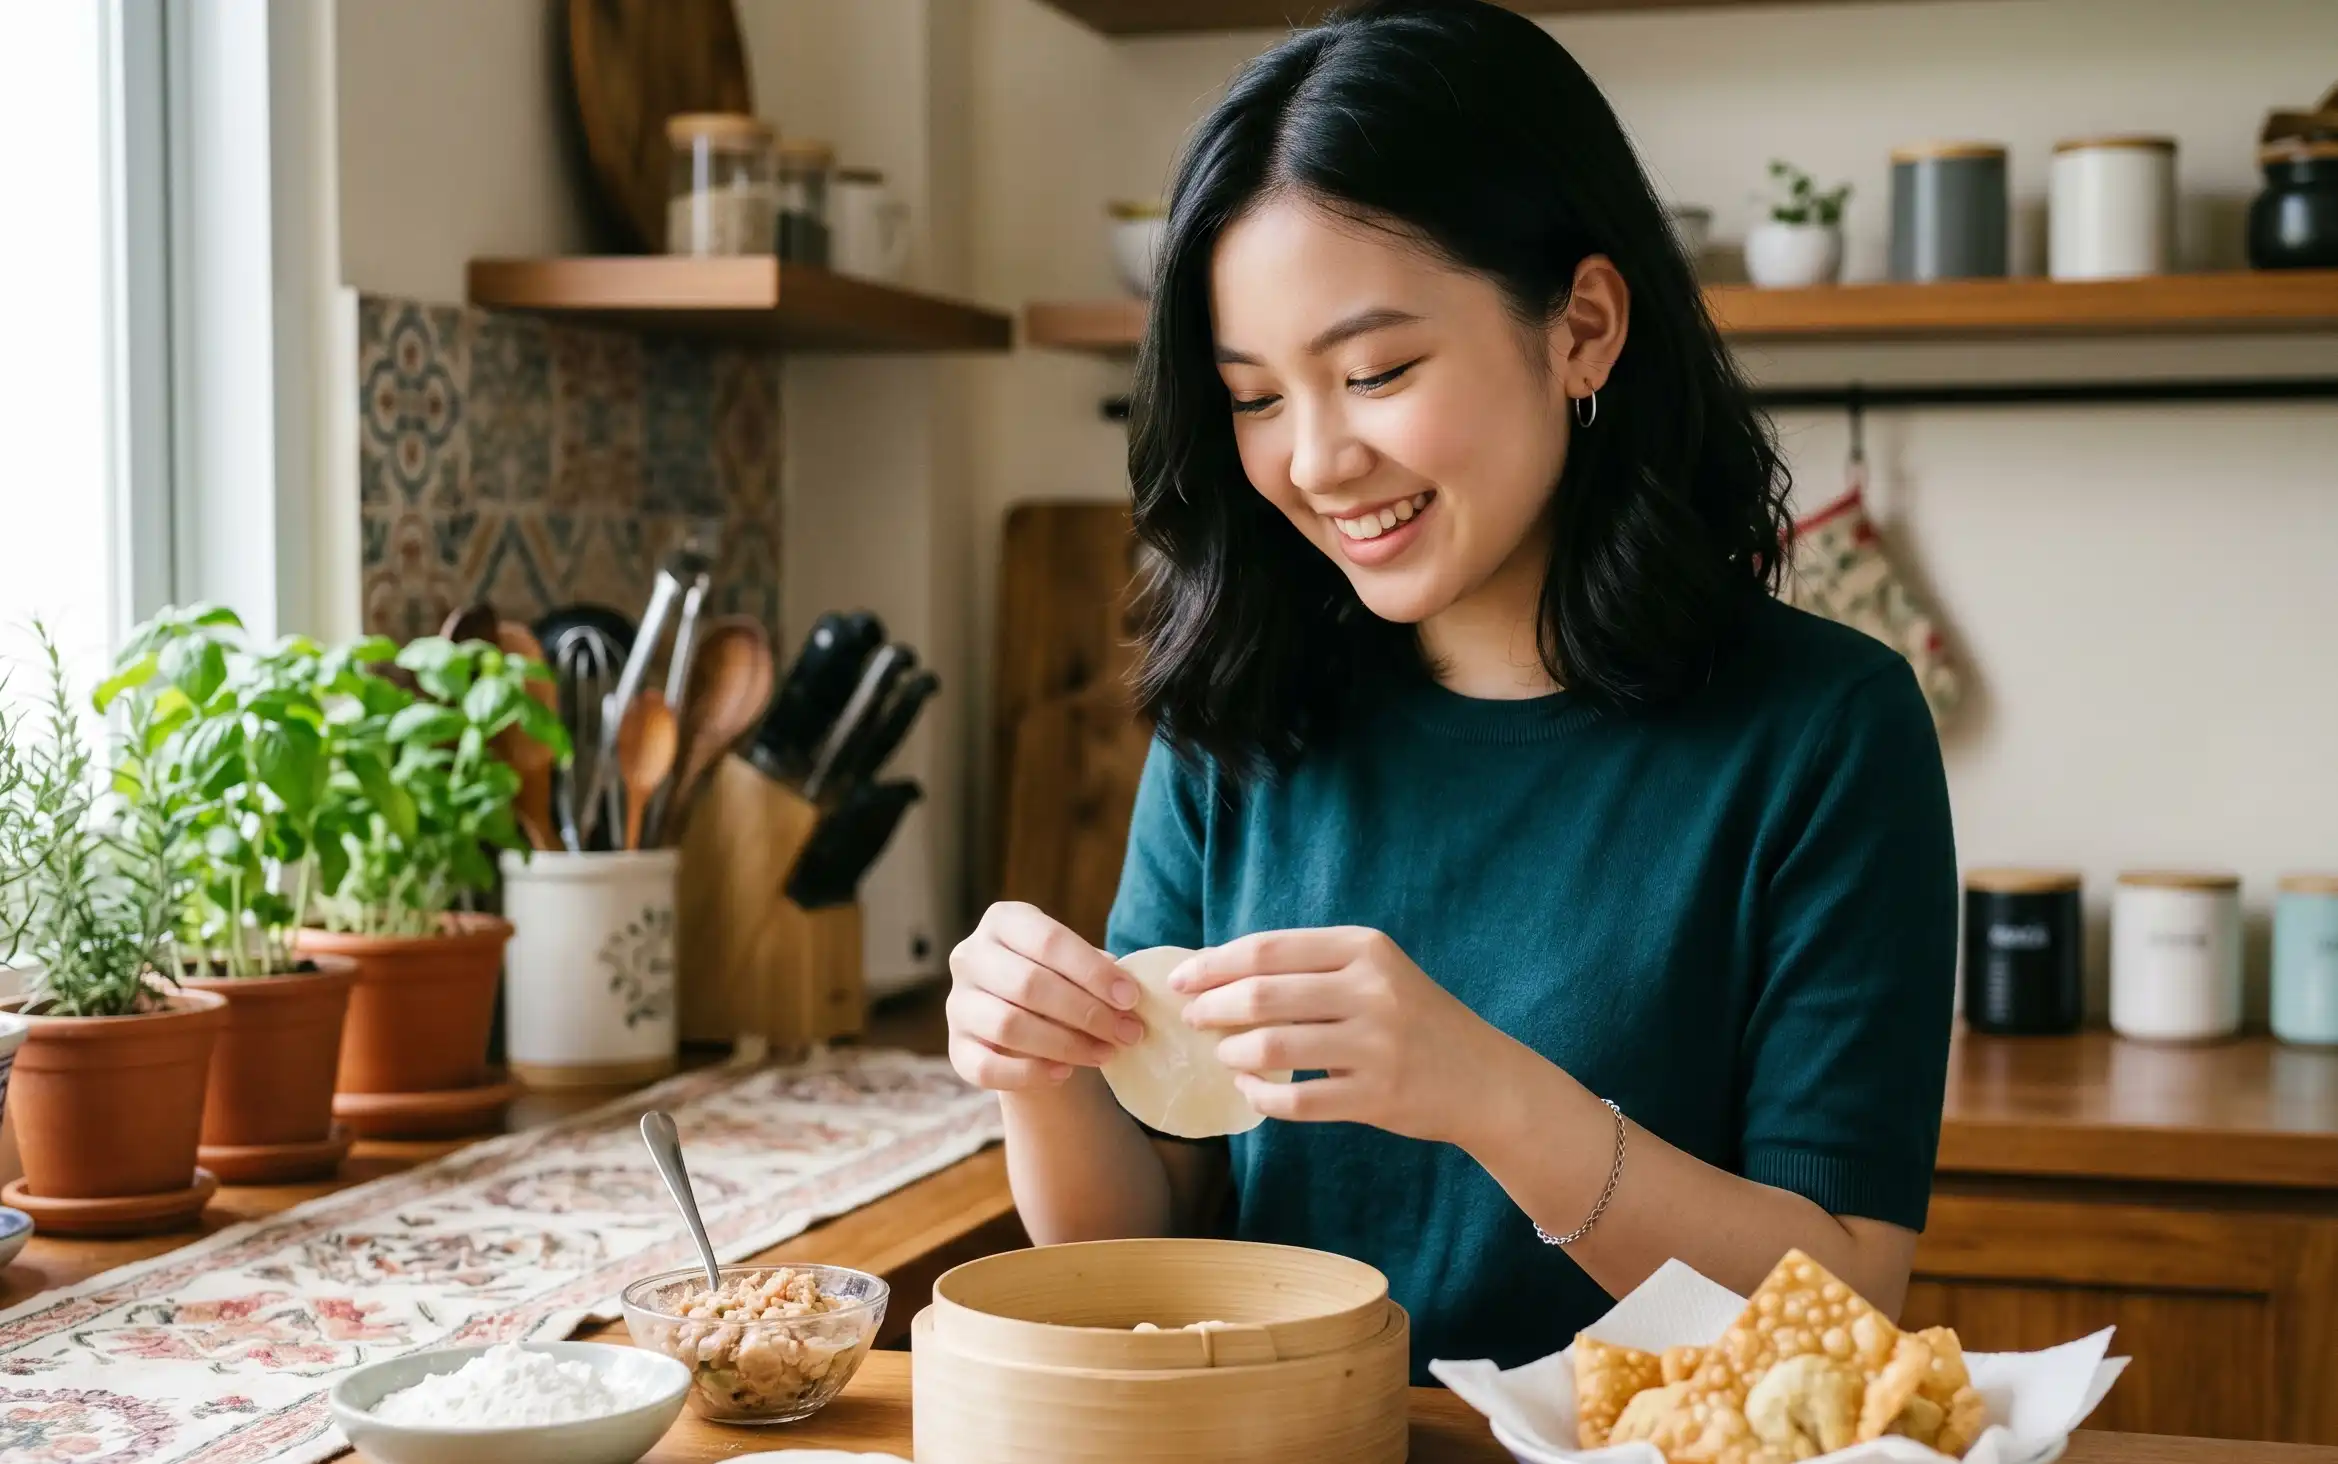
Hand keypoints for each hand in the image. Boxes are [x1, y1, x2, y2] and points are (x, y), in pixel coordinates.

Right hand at [947, 902, 1145, 1092]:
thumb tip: (1124, 989)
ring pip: (1008, 1026)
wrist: (1028, 1024)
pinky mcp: (955, 1048)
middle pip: (1029, 984)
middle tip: (1127, 1033)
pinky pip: (986, 1067)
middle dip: (1086, 1012)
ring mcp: (958, 1003)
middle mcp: (970, 956)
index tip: (1130, 998)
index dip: (1092, 971)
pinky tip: (1063, 1074)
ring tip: (1105, 1053)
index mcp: (1003, 921)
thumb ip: (1097, 972)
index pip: (1048, 940)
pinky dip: (1029, 1073)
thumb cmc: (1060, 982)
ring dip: (1066, 1045)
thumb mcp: (1077, 965)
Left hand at [1174, 927, 1514, 1145]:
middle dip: (1212, 1007)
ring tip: (1222, 1054)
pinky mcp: (1376, 1095)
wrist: (1483, 1078)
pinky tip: (1249, 1090)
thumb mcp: (1374, 972)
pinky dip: (1260, 1096)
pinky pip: (1296, 1099)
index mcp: (1365, 948)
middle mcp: (1372, 990)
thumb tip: (1218, 969)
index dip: (1213, 964)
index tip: (1181, 979)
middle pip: (1262, 994)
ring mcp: (1376, 1044)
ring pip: (1272, 1046)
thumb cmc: (1413, 1019)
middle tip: (1192, 1019)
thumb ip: (1310, 967)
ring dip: (1232, 1052)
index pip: (1268, 949)